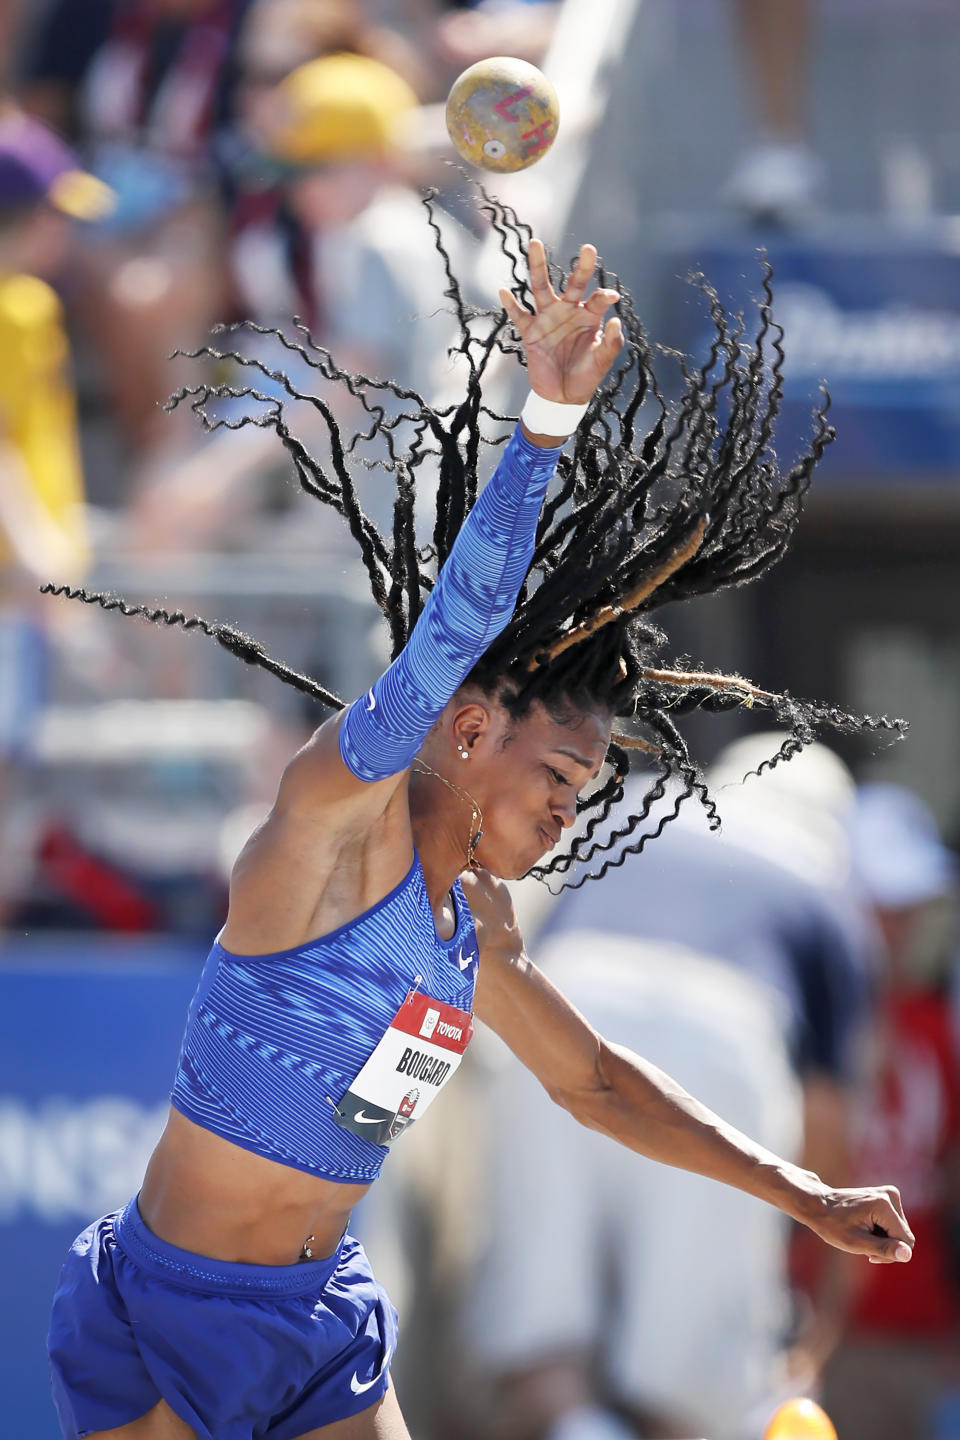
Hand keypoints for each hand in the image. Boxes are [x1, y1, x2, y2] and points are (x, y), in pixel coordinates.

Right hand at [499, 239, 622, 404]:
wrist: (562, 397)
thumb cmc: (585, 377)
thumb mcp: (601, 362)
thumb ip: (611, 342)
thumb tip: (615, 319)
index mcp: (588, 318)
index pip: (597, 300)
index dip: (603, 296)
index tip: (611, 297)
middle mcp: (568, 312)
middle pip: (573, 284)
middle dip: (581, 267)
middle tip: (589, 248)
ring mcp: (548, 319)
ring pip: (541, 288)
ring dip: (539, 266)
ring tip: (536, 243)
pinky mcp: (531, 332)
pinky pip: (519, 315)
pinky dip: (511, 304)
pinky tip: (504, 291)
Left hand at [800, 1183, 914, 1264]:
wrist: (819, 1204)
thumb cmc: (833, 1225)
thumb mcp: (856, 1242)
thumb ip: (883, 1249)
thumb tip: (908, 1254)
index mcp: (884, 1206)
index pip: (905, 1241)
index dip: (890, 1253)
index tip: (869, 1255)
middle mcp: (890, 1195)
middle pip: (904, 1236)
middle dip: (887, 1247)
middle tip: (864, 1248)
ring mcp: (889, 1194)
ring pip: (900, 1232)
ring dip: (883, 1240)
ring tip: (863, 1236)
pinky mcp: (887, 1196)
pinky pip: (895, 1224)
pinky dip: (881, 1232)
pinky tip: (866, 1229)